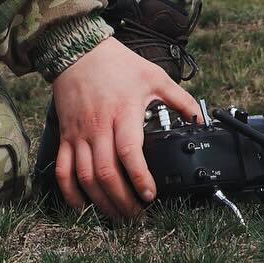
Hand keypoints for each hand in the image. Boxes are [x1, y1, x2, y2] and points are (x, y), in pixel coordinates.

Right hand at [50, 37, 199, 219]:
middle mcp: (99, 127)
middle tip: (137, 213)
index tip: (150, 195)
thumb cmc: (117, 63)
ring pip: (86, 177)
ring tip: (117, 213)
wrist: (78, 49)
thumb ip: (180, 98)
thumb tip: (200, 118)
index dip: (140, 178)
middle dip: (123, 201)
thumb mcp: (154, 76)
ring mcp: (79, 133)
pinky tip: (82, 204)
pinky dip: (70, 192)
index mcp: (123, 113)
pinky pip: (63, 170)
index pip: (129, 153)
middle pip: (107, 173)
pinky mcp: (66, 135)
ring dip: (101, 201)